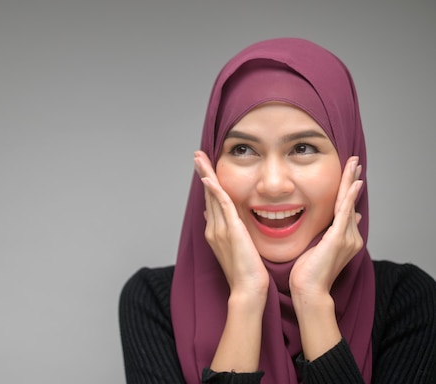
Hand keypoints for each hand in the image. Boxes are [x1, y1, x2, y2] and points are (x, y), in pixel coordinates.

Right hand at [194, 151, 268, 299]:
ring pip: (211, 196)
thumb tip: (215, 218)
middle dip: (202, 173)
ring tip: (199, 158)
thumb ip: (228, 232)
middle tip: (197, 155)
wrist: (247, 290)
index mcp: (216, 231)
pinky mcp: (230, 230)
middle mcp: (214, 228)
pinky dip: (214, 190)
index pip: (211, 201)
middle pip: (207, 194)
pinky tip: (210, 178)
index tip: (205, 167)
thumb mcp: (236, 248)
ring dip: (205, 174)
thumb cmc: (248, 273)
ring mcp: (220, 229)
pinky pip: (221, 205)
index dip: (208, 182)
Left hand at [289, 156, 363, 298]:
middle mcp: (350, 237)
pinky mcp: (338, 239)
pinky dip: (348, 198)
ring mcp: (346, 238)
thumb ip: (326, 235)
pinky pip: (344, 214)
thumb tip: (335, 222)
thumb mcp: (318, 249)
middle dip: (351, 181)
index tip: (350, 175)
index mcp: (343, 239)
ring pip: (348, 204)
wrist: (308, 291)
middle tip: (354, 162)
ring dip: (350, 183)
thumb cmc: (307, 274)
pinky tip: (353, 185)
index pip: (345, 208)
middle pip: (349, 202)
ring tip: (354, 166)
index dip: (347, 190)